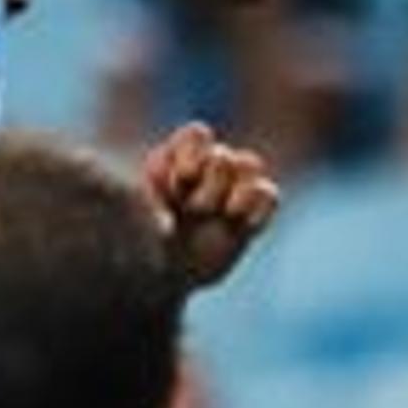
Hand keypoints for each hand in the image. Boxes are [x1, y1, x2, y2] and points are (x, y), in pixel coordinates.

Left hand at [145, 123, 281, 289]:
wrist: (166, 272)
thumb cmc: (145, 239)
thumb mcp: (138, 213)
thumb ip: (142, 195)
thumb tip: (162, 209)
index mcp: (176, 157)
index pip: (198, 135)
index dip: (194, 154)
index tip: (184, 179)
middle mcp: (206, 166)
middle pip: (223, 156)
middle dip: (210, 185)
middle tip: (193, 210)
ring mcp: (232, 187)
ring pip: (250, 164)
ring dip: (237, 194)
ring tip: (225, 214)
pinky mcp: (252, 212)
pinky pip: (269, 195)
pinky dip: (260, 209)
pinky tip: (246, 227)